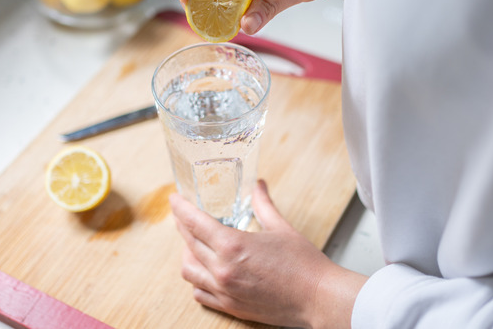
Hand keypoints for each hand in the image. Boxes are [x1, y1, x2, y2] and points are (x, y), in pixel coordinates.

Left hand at [170, 180, 366, 328]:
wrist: (318, 298)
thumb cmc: (304, 265)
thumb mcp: (281, 227)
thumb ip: (263, 204)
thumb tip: (258, 186)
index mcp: (233, 246)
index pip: (194, 222)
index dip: (181, 208)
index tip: (174, 199)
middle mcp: (223, 269)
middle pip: (188, 243)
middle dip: (182, 225)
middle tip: (182, 215)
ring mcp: (224, 291)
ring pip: (188, 270)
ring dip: (187, 253)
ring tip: (194, 243)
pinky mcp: (230, 306)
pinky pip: (199, 293)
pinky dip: (196, 280)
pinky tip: (204, 270)